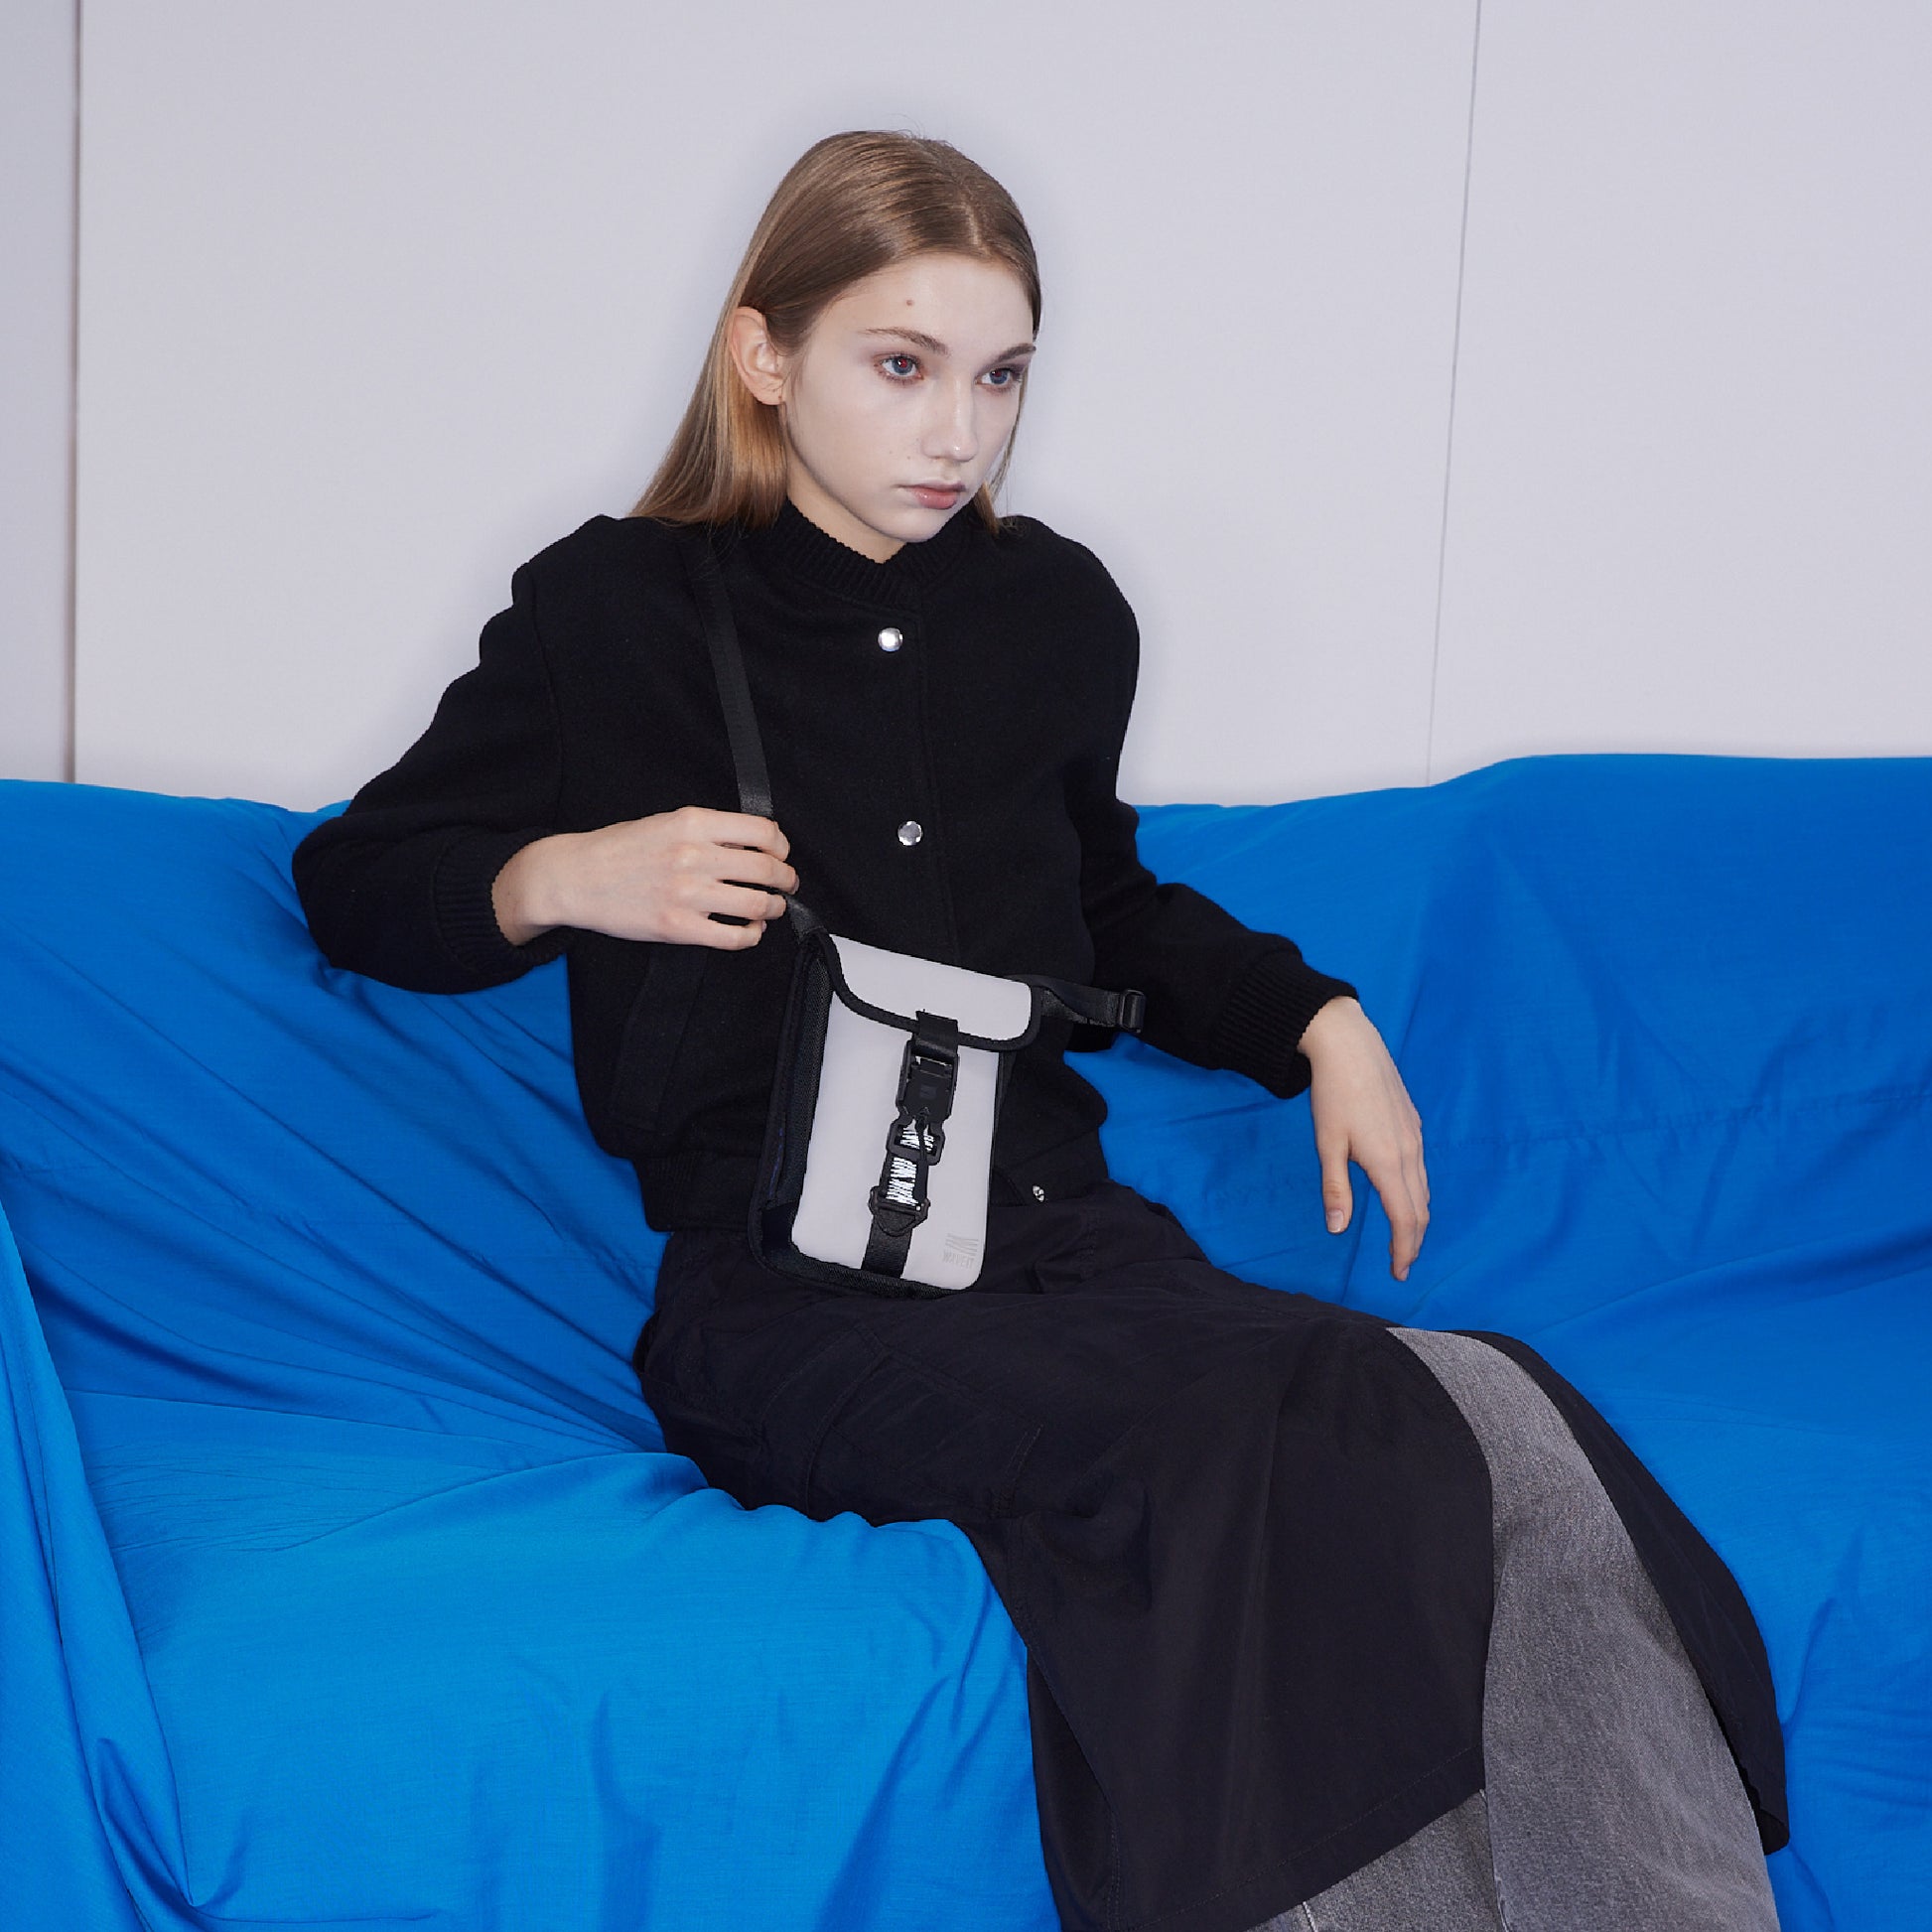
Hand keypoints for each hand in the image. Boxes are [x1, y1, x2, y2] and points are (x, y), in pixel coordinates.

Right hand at [492, 807, 797, 949]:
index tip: (781, 855)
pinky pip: (734, 936)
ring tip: (770, 908)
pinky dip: (751, 935)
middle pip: (768, 870)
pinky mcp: (679, 927)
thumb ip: (710, 831)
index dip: (781, 847)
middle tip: (786, 885)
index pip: (763, 832)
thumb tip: (754, 846)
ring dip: (773, 908)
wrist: (575, 878)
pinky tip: (749, 929)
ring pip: (757, 904)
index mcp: (693, 823)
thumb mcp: (667, 822)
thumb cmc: (619, 849)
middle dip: (786, 880)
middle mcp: (694, 856)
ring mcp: (687, 894)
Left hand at [1297, 997, 1429, 1280]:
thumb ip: (1335, 1188)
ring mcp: (1414, 1137)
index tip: (1398, 1273)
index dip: (1403, 1250)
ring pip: (1423, 1189)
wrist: (1350, 1045)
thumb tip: (1337, 1230)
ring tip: (1404, 1238)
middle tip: (1401, 1265)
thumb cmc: (1333, 1094)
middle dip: (1413, 1241)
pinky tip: (1403, 1196)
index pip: (1405, 1218)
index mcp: (1387, 1162)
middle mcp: (1408, 1152)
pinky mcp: (1412, 1124)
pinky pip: (1421, 1169)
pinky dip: (1417, 1193)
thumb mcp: (1327, 1143)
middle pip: (1420, 1209)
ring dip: (1417, 1218)